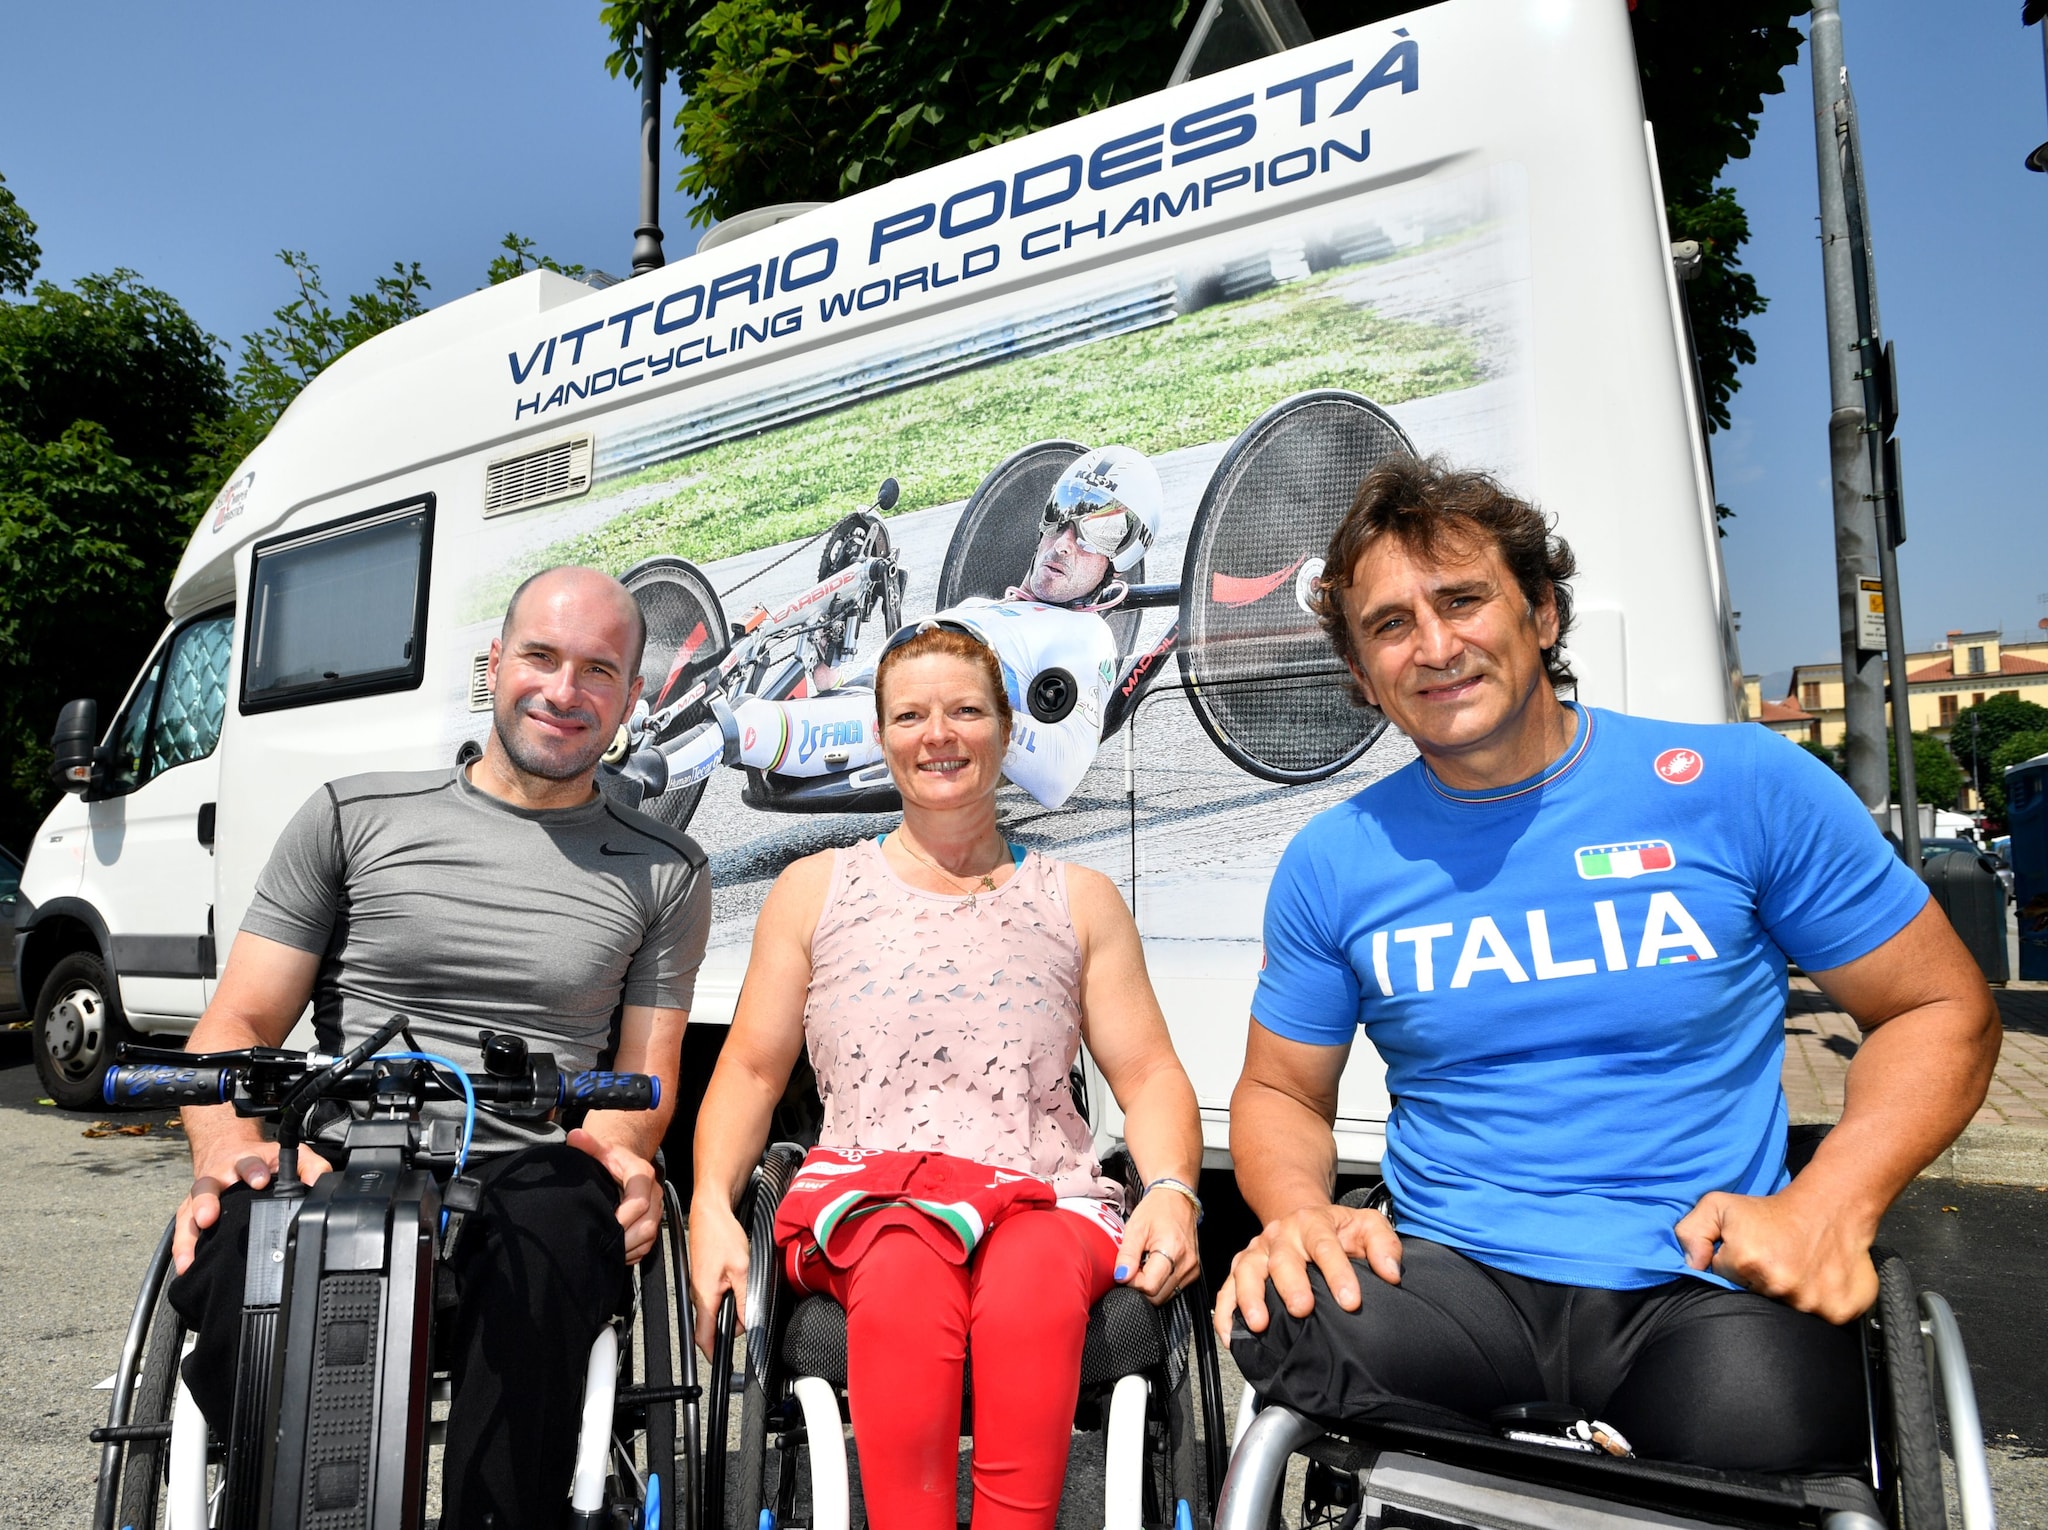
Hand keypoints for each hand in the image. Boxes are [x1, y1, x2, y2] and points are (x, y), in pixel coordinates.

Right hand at [173, 1139, 332, 1274]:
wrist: (227, 1148)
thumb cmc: (260, 1159)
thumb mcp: (286, 1155)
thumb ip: (308, 1165)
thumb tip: (321, 1181)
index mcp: (245, 1162)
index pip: (248, 1164)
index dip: (254, 1171)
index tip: (261, 1180)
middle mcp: (218, 1177)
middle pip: (207, 1186)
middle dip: (207, 1201)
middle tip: (209, 1216)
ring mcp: (202, 1195)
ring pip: (188, 1210)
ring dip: (188, 1232)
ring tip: (189, 1255)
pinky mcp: (189, 1211)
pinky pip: (182, 1229)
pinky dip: (182, 1248)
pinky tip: (185, 1266)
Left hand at [567, 1127, 662, 1265]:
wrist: (626, 1160)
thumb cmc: (612, 1158)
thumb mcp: (601, 1149)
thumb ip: (588, 1144)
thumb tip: (574, 1137)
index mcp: (642, 1175)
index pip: (639, 1201)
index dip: (623, 1216)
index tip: (605, 1223)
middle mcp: (653, 1192)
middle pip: (648, 1223)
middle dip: (626, 1238)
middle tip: (604, 1245)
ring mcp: (656, 1208)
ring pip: (649, 1235)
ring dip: (629, 1247)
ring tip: (608, 1250)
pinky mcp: (653, 1220)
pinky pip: (648, 1243)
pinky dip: (633, 1252)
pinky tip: (616, 1250)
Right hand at [687, 1200, 750, 1357]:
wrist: (711, 1212)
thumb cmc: (722, 1234)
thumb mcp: (743, 1270)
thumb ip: (746, 1300)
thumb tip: (749, 1324)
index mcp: (704, 1297)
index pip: (703, 1337)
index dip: (714, 1354)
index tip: (723, 1364)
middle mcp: (697, 1295)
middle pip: (714, 1325)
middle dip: (733, 1323)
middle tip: (748, 1305)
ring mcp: (699, 1286)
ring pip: (717, 1309)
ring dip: (733, 1305)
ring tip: (744, 1283)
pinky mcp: (703, 1277)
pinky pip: (716, 1296)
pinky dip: (730, 1293)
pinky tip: (738, 1277)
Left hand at [1114, 1186, 1200, 1305]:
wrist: (1177, 1200)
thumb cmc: (1157, 1210)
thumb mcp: (1135, 1228)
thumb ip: (1127, 1255)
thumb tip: (1121, 1277)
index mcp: (1173, 1251)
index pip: (1149, 1286)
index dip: (1132, 1281)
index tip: (1127, 1268)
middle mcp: (1186, 1264)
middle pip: (1157, 1296)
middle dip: (1140, 1285)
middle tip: (1134, 1265)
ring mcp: (1191, 1271)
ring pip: (1164, 1296)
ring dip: (1149, 1285)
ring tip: (1144, 1263)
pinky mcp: (1192, 1274)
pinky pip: (1171, 1289)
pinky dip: (1159, 1282)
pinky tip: (1154, 1266)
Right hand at [1214, 1203, 1400, 1341]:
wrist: (1301, 1218)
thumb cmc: (1336, 1230)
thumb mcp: (1367, 1226)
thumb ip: (1383, 1245)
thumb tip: (1390, 1273)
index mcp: (1313, 1223)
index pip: (1325, 1245)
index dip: (1337, 1273)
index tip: (1350, 1300)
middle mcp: (1281, 1236)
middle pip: (1282, 1258)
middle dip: (1291, 1284)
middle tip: (1302, 1308)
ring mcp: (1257, 1252)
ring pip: (1247, 1270)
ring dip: (1251, 1297)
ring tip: (1259, 1323)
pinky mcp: (1242, 1269)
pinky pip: (1227, 1289)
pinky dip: (1226, 1312)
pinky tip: (1231, 1335)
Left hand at [1675, 1185, 1877, 1323]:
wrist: (1830, 1208)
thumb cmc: (1771, 1210)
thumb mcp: (1718, 1206)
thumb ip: (1692, 1232)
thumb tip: (1691, 1265)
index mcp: (1746, 1261)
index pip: (1723, 1282)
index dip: (1732, 1269)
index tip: (1747, 1257)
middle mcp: (1779, 1285)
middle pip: (1754, 1302)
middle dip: (1757, 1286)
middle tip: (1772, 1264)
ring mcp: (1812, 1302)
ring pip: (1788, 1314)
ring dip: (1788, 1298)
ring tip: (1794, 1272)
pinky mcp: (1840, 1311)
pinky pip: (1823, 1322)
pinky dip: (1819, 1307)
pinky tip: (1816, 1283)